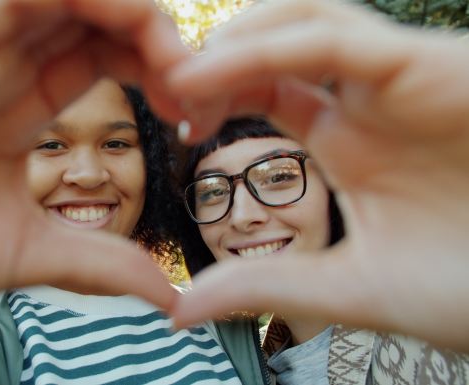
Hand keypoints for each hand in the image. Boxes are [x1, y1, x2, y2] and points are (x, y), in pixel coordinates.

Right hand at [0, 0, 187, 358]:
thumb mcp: (26, 253)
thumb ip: (96, 261)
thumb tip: (166, 294)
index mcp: (19, 105)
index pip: (103, 49)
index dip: (160, 66)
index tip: (195, 113)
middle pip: (91, 11)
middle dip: (154, 32)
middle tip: (194, 83)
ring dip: (122, 6)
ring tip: (167, 53)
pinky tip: (115, 15)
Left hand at [166, 0, 468, 350]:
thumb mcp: (347, 287)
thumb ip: (265, 286)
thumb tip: (179, 309)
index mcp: (347, 140)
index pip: (266, 87)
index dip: (214, 93)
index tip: (178, 123)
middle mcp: (367, 101)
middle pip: (277, 41)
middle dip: (216, 56)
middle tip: (167, 88)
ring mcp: (396, 80)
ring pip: (305, 19)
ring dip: (239, 36)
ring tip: (185, 74)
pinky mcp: (429, 66)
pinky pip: (340, 37)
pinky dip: (278, 44)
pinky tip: (223, 68)